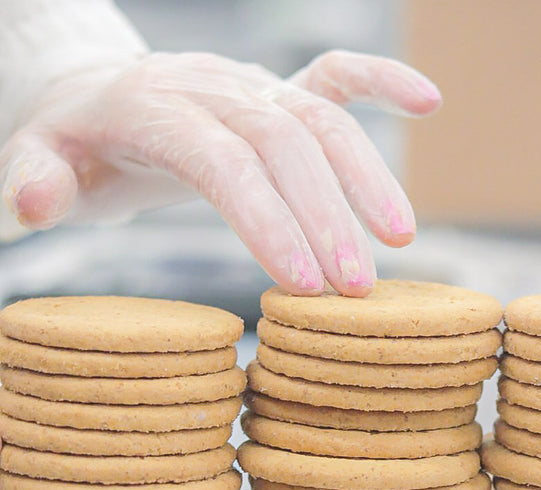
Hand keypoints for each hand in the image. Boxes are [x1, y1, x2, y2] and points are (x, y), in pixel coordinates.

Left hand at [0, 50, 440, 295]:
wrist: (103, 98)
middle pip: (285, 145)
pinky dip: (382, 81)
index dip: (268, 219)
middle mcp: (214, 88)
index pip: (224, 163)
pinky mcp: (278, 89)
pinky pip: (336, 75)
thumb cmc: (77, 145)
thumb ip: (34, 176)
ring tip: (400, 241)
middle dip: (326, 217)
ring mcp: (252, 84)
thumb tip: (35, 202)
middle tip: (356, 289)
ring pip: (323, 119)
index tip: (302, 285)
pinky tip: (428, 102)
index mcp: (154, 108)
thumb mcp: (40, 159)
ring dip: (367, 178)